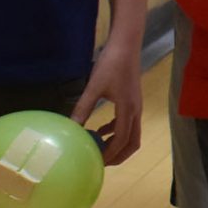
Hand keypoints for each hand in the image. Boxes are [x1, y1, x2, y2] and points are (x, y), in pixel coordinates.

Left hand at [75, 37, 143, 163]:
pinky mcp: (132, 101)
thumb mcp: (94, 86)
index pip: (122, 140)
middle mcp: (135, 111)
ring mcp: (136, 106)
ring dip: (118, 145)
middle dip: (119, 156)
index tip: (96, 162)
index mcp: (128, 109)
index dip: (110, 154)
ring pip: (132, 134)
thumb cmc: (111, 63)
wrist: (126, 44)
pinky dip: (116, 132)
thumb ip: (83, 107)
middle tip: (100, 163)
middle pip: (133, 142)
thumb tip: (71, 126)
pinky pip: (128, 124)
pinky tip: (100, 130)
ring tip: (99, 149)